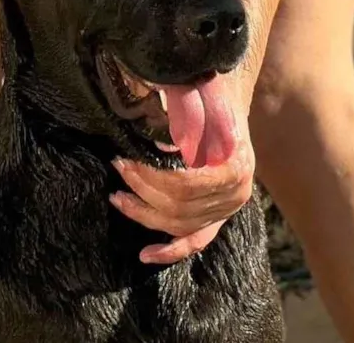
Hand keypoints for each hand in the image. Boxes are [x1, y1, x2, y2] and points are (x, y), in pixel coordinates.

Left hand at [109, 69, 255, 264]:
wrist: (228, 109)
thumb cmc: (214, 100)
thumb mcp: (205, 99)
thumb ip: (190, 117)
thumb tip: (160, 144)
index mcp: (235, 167)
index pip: (188, 184)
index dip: (154, 176)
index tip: (129, 160)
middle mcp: (234, 195)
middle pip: (180, 206)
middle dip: (142, 188)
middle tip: (119, 166)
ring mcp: (225, 210)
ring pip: (179, 225)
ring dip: (144, 213)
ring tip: (118, 197)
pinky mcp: (215, 218)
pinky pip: (195, 241)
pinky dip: (170, 251)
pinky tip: (146, 254)